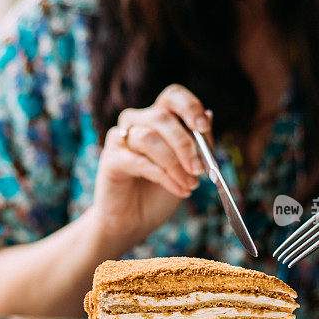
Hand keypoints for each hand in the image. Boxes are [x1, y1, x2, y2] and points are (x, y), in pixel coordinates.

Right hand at [92, 84, 211, 240]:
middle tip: (200, 169)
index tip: (203, 127)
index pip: (172, 96)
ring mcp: (120, 140)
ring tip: (190, 185)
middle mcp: (136, 122)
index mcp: (157, 118)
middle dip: (185, 144)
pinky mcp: (110, 160)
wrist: (135, 221)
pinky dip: (164, 177)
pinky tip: (178, 189)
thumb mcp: (187, 166)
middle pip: (161, 117)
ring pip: (148, 138)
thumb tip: (209, 115)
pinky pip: (139, 162)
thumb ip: (196, 143)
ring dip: (175, 164)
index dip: (189, 106)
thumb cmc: (160, 191)